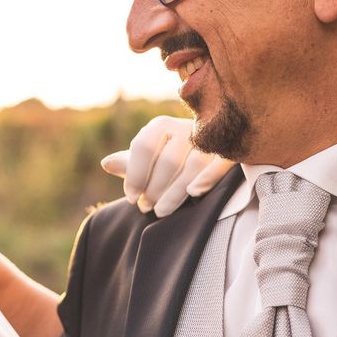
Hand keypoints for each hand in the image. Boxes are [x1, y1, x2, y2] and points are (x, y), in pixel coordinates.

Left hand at [101, 116, 234, 216]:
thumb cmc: (171, 159)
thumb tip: (106, 163)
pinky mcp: (230, 151)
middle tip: (147, 208)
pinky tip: (193, 193)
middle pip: (168, 161)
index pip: (144, 146)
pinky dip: (206, 178)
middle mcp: (185, 127)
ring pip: (193, 166)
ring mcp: (210, 139)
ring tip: (161, 211)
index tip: (131, 197)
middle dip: (154, 188)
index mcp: (161, 125)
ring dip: (175, 192)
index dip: (135, 174)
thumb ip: (131, 163)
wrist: (211, 152)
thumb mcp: (150, 160)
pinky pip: (220, 164)